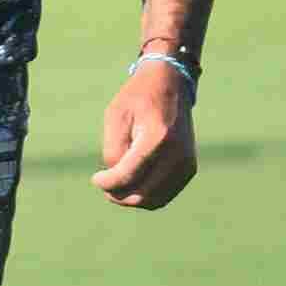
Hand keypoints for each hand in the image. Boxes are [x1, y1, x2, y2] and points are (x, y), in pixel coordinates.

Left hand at [91, 61, 196, 209]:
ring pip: (154, 201)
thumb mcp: (115, 116)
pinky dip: (146, 195)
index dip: (107, 183)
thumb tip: (116, 182)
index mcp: (158, 137)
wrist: (171, 84)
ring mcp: (186, 163)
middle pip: (141, 194)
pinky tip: (133, 181)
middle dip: (118, 194)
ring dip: (131, 198)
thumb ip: (113, 150)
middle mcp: (177, 154)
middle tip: (105, 184)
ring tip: (118, 183)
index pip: (128, 176)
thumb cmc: (138, 98)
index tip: (96, 179)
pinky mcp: (189, 169)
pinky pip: (164, 195)